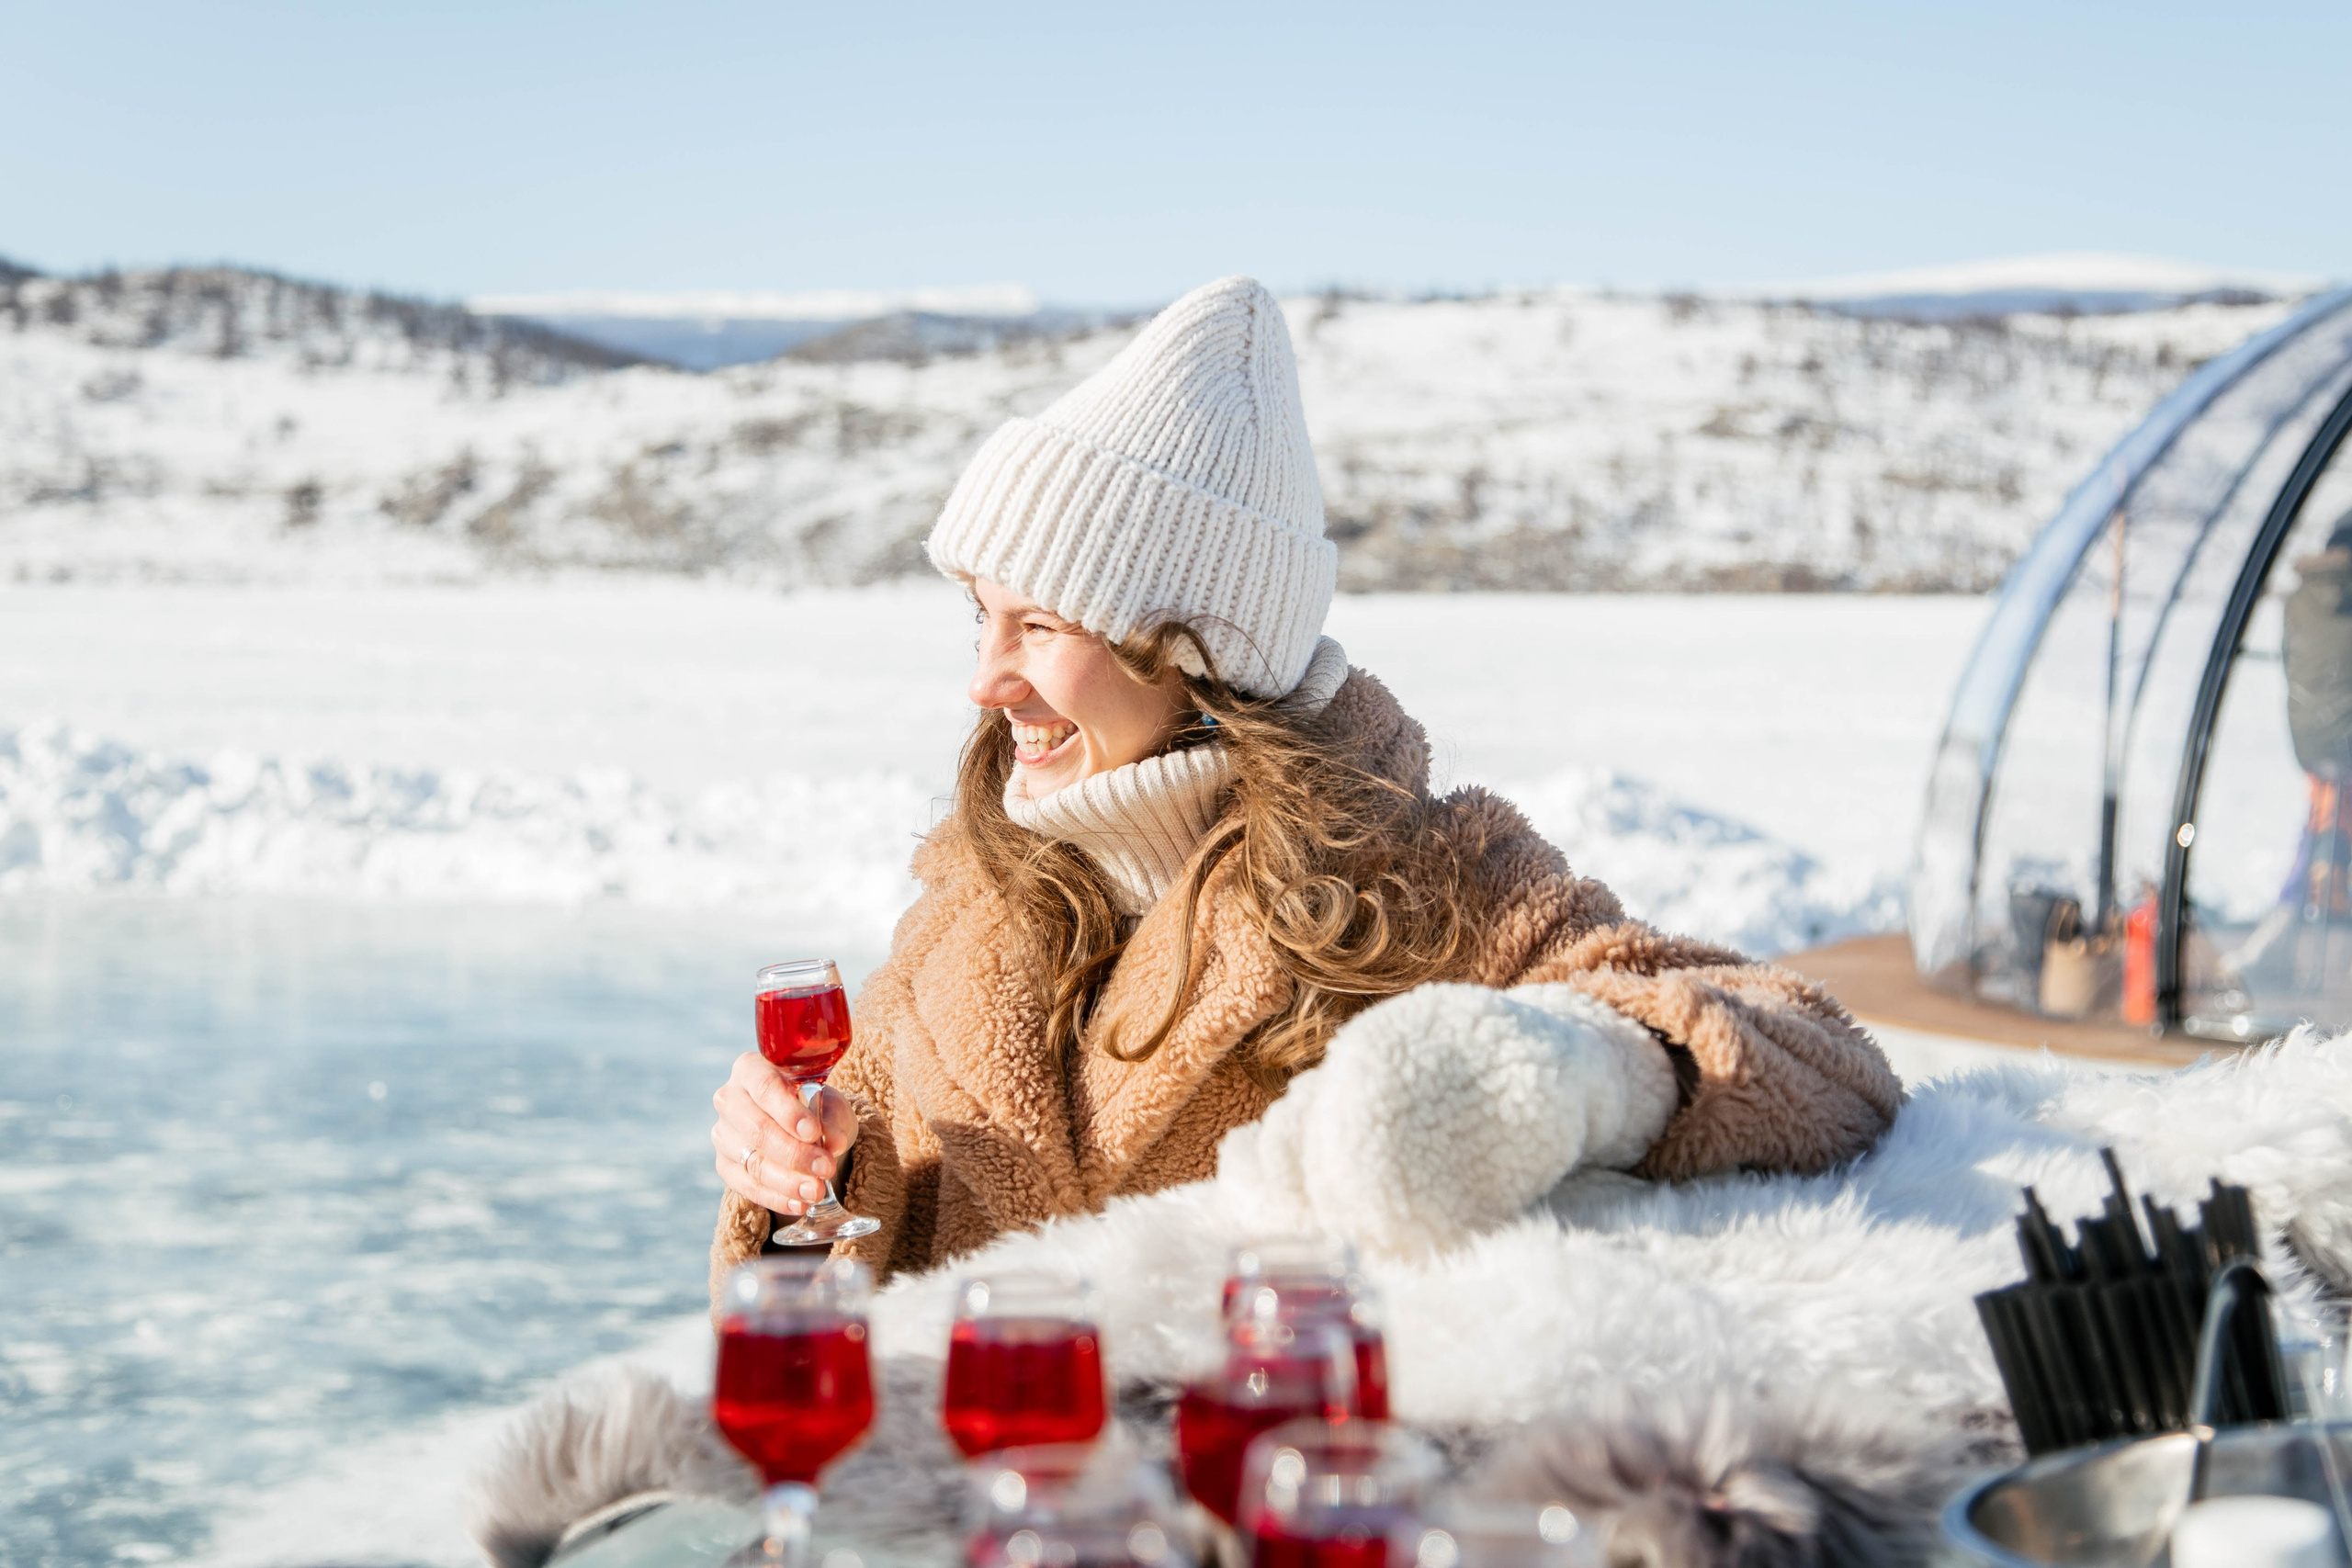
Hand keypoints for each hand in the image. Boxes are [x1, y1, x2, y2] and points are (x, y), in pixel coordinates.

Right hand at [711, 1053, 860, 1216]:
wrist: (798, 1128)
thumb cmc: (814, 1107)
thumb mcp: (830, 1104)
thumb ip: (832, 1119)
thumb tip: (834, 1143)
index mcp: (751, 1069)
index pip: (765, 1087)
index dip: (788, 1112)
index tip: (814, 1133)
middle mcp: (729, 1098)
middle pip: (758, 1129)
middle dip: (795, 1153)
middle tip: (826, 1168)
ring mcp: (723, 1133)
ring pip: (753, 1161)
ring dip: (788, 1181)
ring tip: (816, 1191)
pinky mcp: (724, 1165)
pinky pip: (747, 1185)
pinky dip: (775, 1197)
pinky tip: (799, 1203)